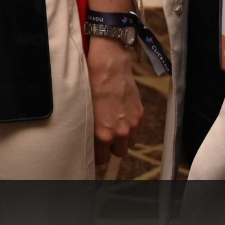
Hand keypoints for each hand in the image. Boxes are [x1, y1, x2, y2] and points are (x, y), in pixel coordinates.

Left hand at [87, 35, 143, 172]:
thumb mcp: (85, 110)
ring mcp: (132, 124)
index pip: (102, 158)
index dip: (97, 154)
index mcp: (102, 134)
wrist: (109, 65)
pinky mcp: (140, 114)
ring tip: (114, 126)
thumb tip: (88, 139)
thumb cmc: (91, 84)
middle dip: (111, 147)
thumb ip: (90, 129)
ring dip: (123, 138)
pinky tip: (122, 117)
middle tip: (104, 136)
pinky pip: (137, 131)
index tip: (95, 148)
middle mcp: (119, 132)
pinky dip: (132, 128)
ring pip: (129, 143)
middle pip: (118, 153)